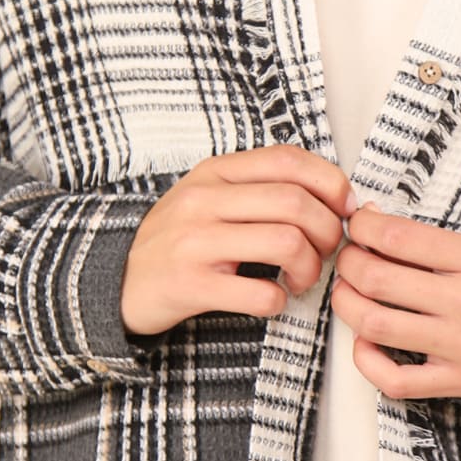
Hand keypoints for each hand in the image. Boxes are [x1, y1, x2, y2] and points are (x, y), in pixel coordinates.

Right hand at [121, 145, 354, 337]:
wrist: (115, 280)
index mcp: (214, 172)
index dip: (331, 183)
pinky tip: (272, 298)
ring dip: (310, 268)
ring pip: (286, 243)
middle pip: (296, 204)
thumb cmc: (178, 238)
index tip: (344, 208)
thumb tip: (334, 195)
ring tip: (300, 279)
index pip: (288, 160)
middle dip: (329, 231)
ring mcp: (195, 243)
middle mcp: (203, 201)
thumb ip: (259, 187)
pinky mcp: (191, 285)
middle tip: (327, 251)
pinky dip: (280, 300)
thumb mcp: (208, 196)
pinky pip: (261, 292)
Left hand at [331, 202, 460, 400]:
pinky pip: (394, 379)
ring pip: (376, 325)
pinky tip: (365, 340)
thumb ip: (422, 239)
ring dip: (347, 305)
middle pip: (378, 280)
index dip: (363, 227)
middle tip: (348, 260)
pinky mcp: (457, 380)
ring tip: (348, 294)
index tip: (357, 225)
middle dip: (349, 264)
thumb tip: (368, 220)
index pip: (399, 237)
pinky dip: (366, 359)